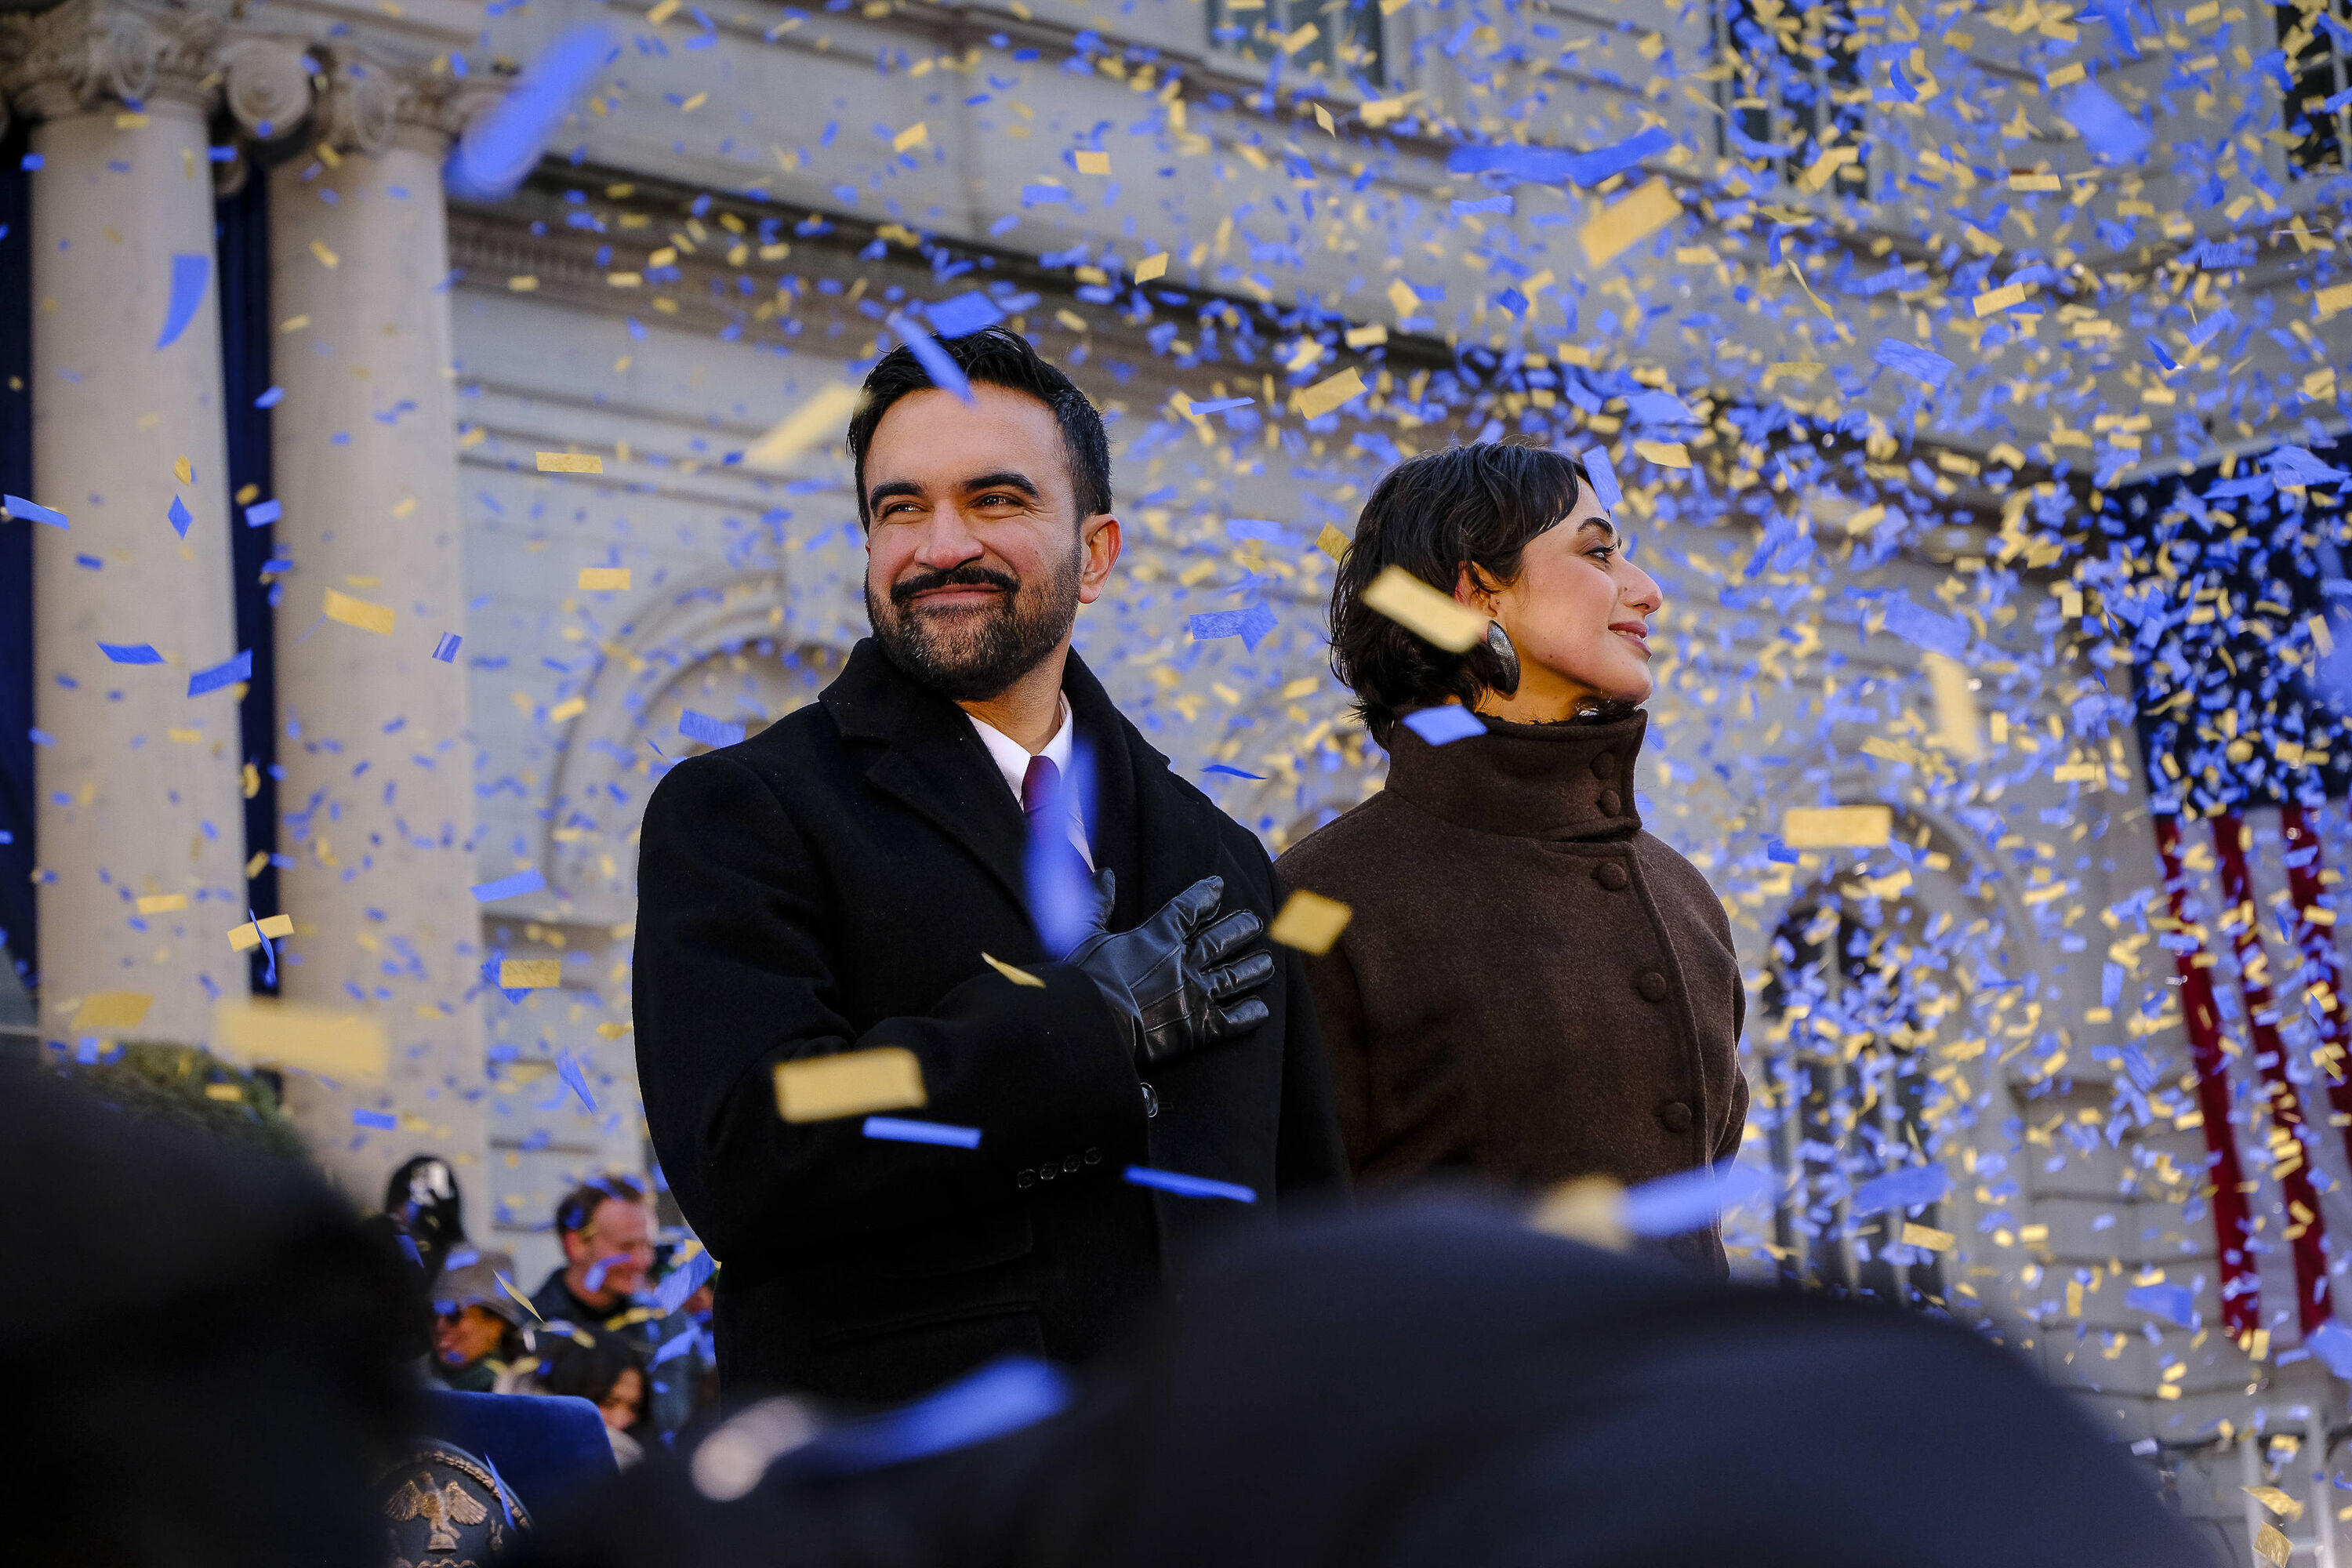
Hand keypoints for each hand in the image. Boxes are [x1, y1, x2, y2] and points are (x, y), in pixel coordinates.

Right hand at [1064, 872, 1273, 1065]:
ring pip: (1235, 977)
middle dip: (1241, 929)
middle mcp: (1185, 962)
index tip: (1219, 886)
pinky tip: (1262, 1011)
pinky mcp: (1200, 1028)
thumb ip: (1096, 903)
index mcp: (1158, 937)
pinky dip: (1249, 1015)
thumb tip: (1105, 874)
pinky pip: (1233, 1021)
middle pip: (1221, 940)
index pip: (1188, 908)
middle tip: (1256, 923)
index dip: (1205, 895)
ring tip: (1268, 963)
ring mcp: (1196, 994)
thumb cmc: (1085, 980)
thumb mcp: (1083, 934)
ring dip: (1253, 969)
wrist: (1096, 1025)